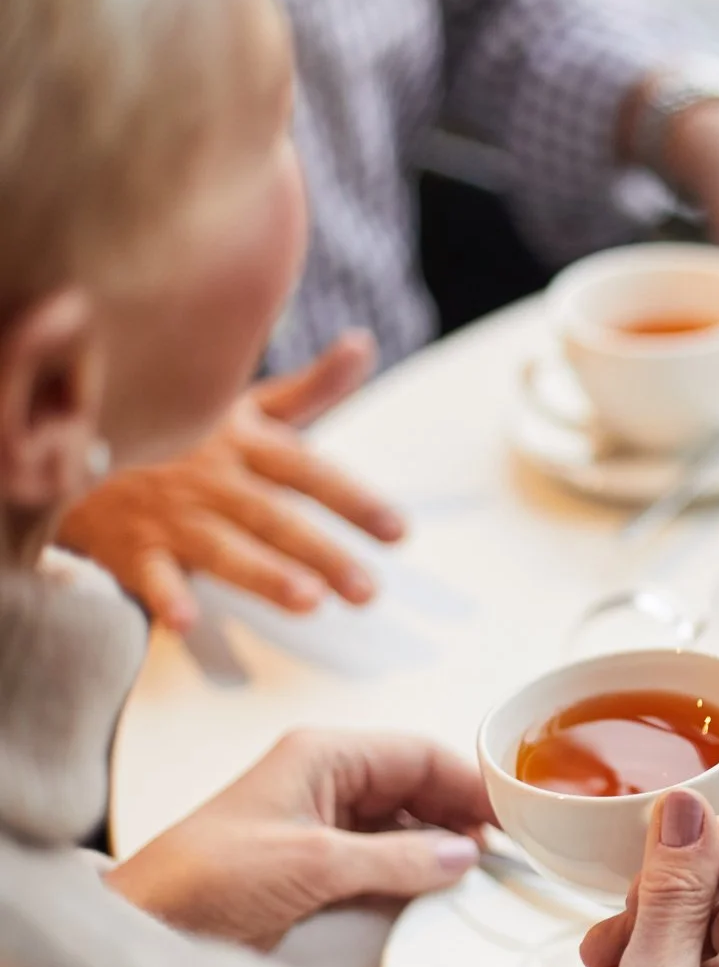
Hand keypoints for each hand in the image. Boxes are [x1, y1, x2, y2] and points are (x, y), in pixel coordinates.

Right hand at [57, 331, 405, 630]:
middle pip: (274, 518)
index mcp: (244, 444)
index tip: (399, 531)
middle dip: (322, 554)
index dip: (354, 499)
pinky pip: (146, 573)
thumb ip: (311, 387)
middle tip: (367, 593)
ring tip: (308, 602)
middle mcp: (212, 479)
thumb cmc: (176, 433)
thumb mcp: (242, 404)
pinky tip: (183, 622)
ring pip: (222, 547)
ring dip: (262, 574)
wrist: (71, 440)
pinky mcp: (129, 545)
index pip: (309, 472)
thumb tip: (362, 344)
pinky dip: (163, 595)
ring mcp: (170, 514)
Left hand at [106, 730, 491, 949]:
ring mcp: (321, 826)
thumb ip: (397, 857)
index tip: (515, 813)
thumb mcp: (313, 864)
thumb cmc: (203, 882)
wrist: (143, 936)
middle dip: (463, 815)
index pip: (419, 754)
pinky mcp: (315, 869)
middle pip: (418, 787)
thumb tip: (463, 855)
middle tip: (509, 851)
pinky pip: (384, 860)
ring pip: (406, 825)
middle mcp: (325, 783)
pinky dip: (416, 874)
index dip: (470, 781)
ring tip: (482, 877)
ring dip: (443, 848)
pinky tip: (440, 896)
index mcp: (322, 756)